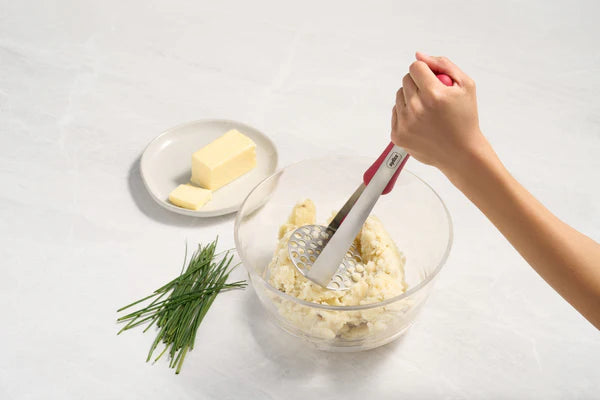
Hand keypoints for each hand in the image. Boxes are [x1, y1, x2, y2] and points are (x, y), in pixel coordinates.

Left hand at [391, 52, 486, 176]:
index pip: (415, 67)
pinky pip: (395, 112)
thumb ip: (443, 65)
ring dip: (410, 98)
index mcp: (434, 95)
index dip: (425, 71)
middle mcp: (416, 109)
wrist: (461, 153)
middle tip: (433, 96)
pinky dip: (406, 113)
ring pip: (399, 95)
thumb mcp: (466, 85)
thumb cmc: (465, 118)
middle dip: (418, 83)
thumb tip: (419, 55)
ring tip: (428, 111)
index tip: (433, 80)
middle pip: (406, 80)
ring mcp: (404, 124)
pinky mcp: (397, 135)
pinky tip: (421, 122)